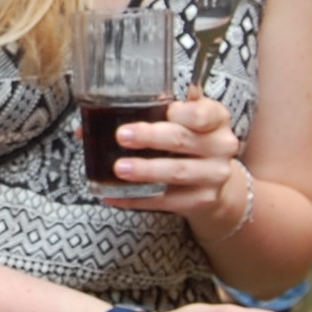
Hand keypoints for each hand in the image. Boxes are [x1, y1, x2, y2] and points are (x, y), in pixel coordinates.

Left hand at [107, 95, 242, 219]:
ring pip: (177, 172)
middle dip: (150, 138)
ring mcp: (214, 175)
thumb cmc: (190, 140)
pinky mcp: (202, 200)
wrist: (212, 178)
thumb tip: (91, 121)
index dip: (181, 112)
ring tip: (120, 169)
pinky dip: (138, 199)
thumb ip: (152, 112)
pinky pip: (166, 201)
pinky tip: (115, 195)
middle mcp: (221, 145)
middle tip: (122, 136)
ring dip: (146, 171)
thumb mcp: (183, 119)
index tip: (162, 111)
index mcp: (216, 118)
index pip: (201, 113)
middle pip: (182, 140)